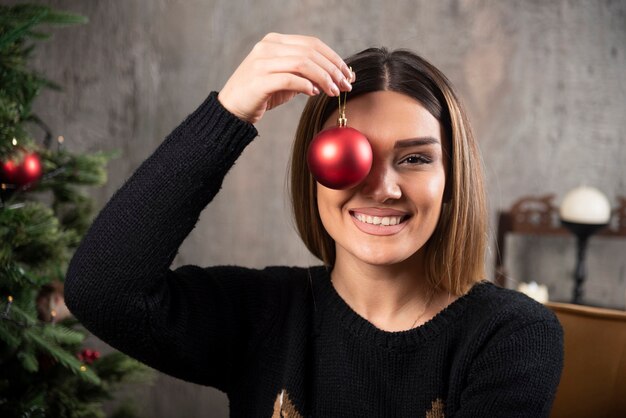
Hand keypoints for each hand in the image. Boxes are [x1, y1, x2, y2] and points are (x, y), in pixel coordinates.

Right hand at [218, 33, 354, 123]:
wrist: (231, 109)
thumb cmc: (260, 95)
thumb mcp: (286, 80)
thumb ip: (305, 74)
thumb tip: (334, 76)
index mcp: (275, 42)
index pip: (312, 43)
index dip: (333, 58)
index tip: (348, 73)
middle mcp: (268, 47)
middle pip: (310, 52)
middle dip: (333, 69)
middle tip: (346, 85)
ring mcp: (262, 62)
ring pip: (303, 63)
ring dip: (324, 78)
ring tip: (334, 92)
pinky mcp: (259, 80)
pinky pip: (290, 79)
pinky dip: (306, 85)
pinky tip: (314, 93)